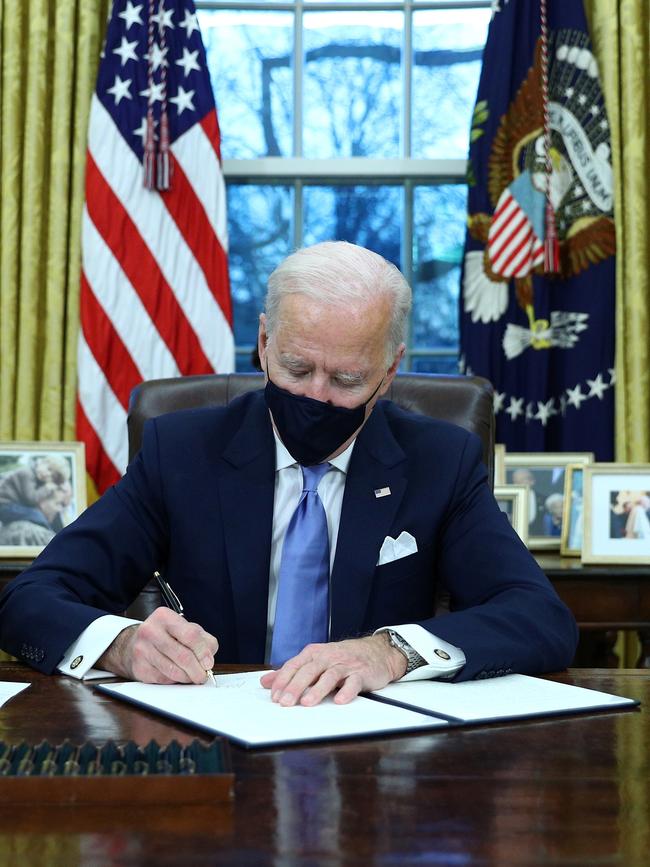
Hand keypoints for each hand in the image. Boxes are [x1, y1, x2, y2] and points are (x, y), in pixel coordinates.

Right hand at [97, 607, 217, 683]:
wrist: (133, 645)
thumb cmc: (165, 636)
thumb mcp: (185, 629)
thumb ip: (203, 640)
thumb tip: (209, 658)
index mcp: (164, 617)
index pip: (190, 635)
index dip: (203, 652)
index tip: (208, 663)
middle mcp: (150, 631)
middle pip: (182, 656)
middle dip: (197, 670)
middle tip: (202, 676)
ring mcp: (142, 650)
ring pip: (173, 671)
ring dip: (187, 678)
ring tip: (192, 676)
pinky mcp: (139, 668)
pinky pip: (163, 679)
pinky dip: (175, 681)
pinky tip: (177, 676)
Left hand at [259, 634, 406, 706]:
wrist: (376, 652)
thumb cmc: (342, 658)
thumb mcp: (315, 661)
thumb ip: (290, 672)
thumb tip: (266, 682)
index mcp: (314, 654)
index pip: (294, 666)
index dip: (283, 680)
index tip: (274, 696)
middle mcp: (328, 657)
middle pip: (309, 671)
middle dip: (295, 687)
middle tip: (285, 702)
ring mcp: (345, 665)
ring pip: (329, 676)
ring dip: (318, 690)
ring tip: (307, 703)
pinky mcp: (361, 673)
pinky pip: (353, 682)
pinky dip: (346, 691)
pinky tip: (339, 701)